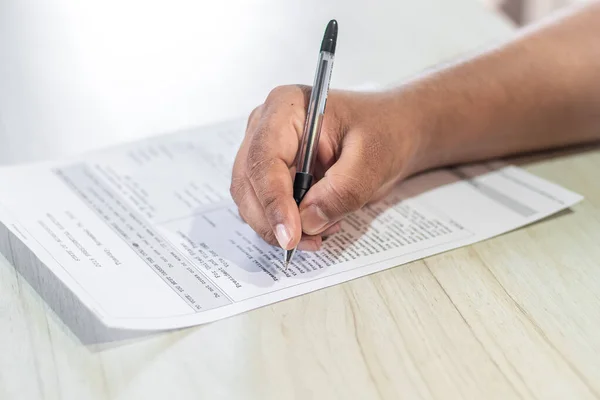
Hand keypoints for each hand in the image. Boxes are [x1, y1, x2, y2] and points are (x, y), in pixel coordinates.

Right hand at [230, 85, 426, 250]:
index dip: (273, 200)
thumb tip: (307, 222)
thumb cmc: (381, 132)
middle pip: (248, 182)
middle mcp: (265, 127)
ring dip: (279, 226)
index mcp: (286, 107)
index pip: (265, 157)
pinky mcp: (270, 174)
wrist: (389, 133)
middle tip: (309, 241)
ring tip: (322, 231)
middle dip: (273, 220)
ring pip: (251, 200)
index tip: (290, 235)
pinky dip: (284, 226)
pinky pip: (264, 208)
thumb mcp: (372, 159)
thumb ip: (342, 190)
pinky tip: (316, 225)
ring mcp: (264, 151)